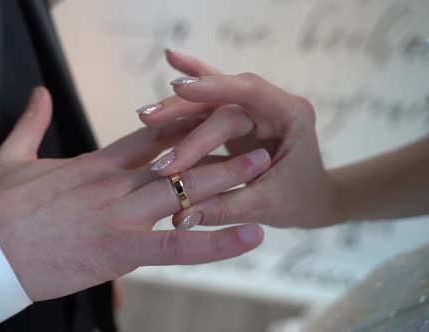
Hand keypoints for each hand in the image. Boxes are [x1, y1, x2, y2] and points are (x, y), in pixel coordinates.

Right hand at [0, 86, 270, 301]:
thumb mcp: (11, 158)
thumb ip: (32, 122)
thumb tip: (38, 94)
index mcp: (93, 164)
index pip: (147, 136)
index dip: (180, 122)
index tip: (207, 113)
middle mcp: (114, 185)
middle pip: (175, 157)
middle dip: (214, 143)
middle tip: (249, 128)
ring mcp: (121, 216)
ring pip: (184, 192)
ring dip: (226, 179)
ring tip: (262, 166)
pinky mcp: (121, 251)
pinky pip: (179, 245)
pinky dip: (217, 241)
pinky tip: (250, 234)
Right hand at [137, 50, 339, 228]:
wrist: (312, 198)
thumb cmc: (298, 200)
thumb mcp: (266, 206)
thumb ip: (225, 207)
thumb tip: (179, 216)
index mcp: (289, 116)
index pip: (250, 92)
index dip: (215, 88)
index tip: (178, 89)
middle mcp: (270, 105)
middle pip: (222, 98)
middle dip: (183, 109)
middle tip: (147, 118)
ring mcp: (253, 109)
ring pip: (210, 100)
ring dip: (176, 104)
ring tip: (144, 112)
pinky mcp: (237, 117)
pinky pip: (210, 102)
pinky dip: (191, 86)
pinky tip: (170, 60)